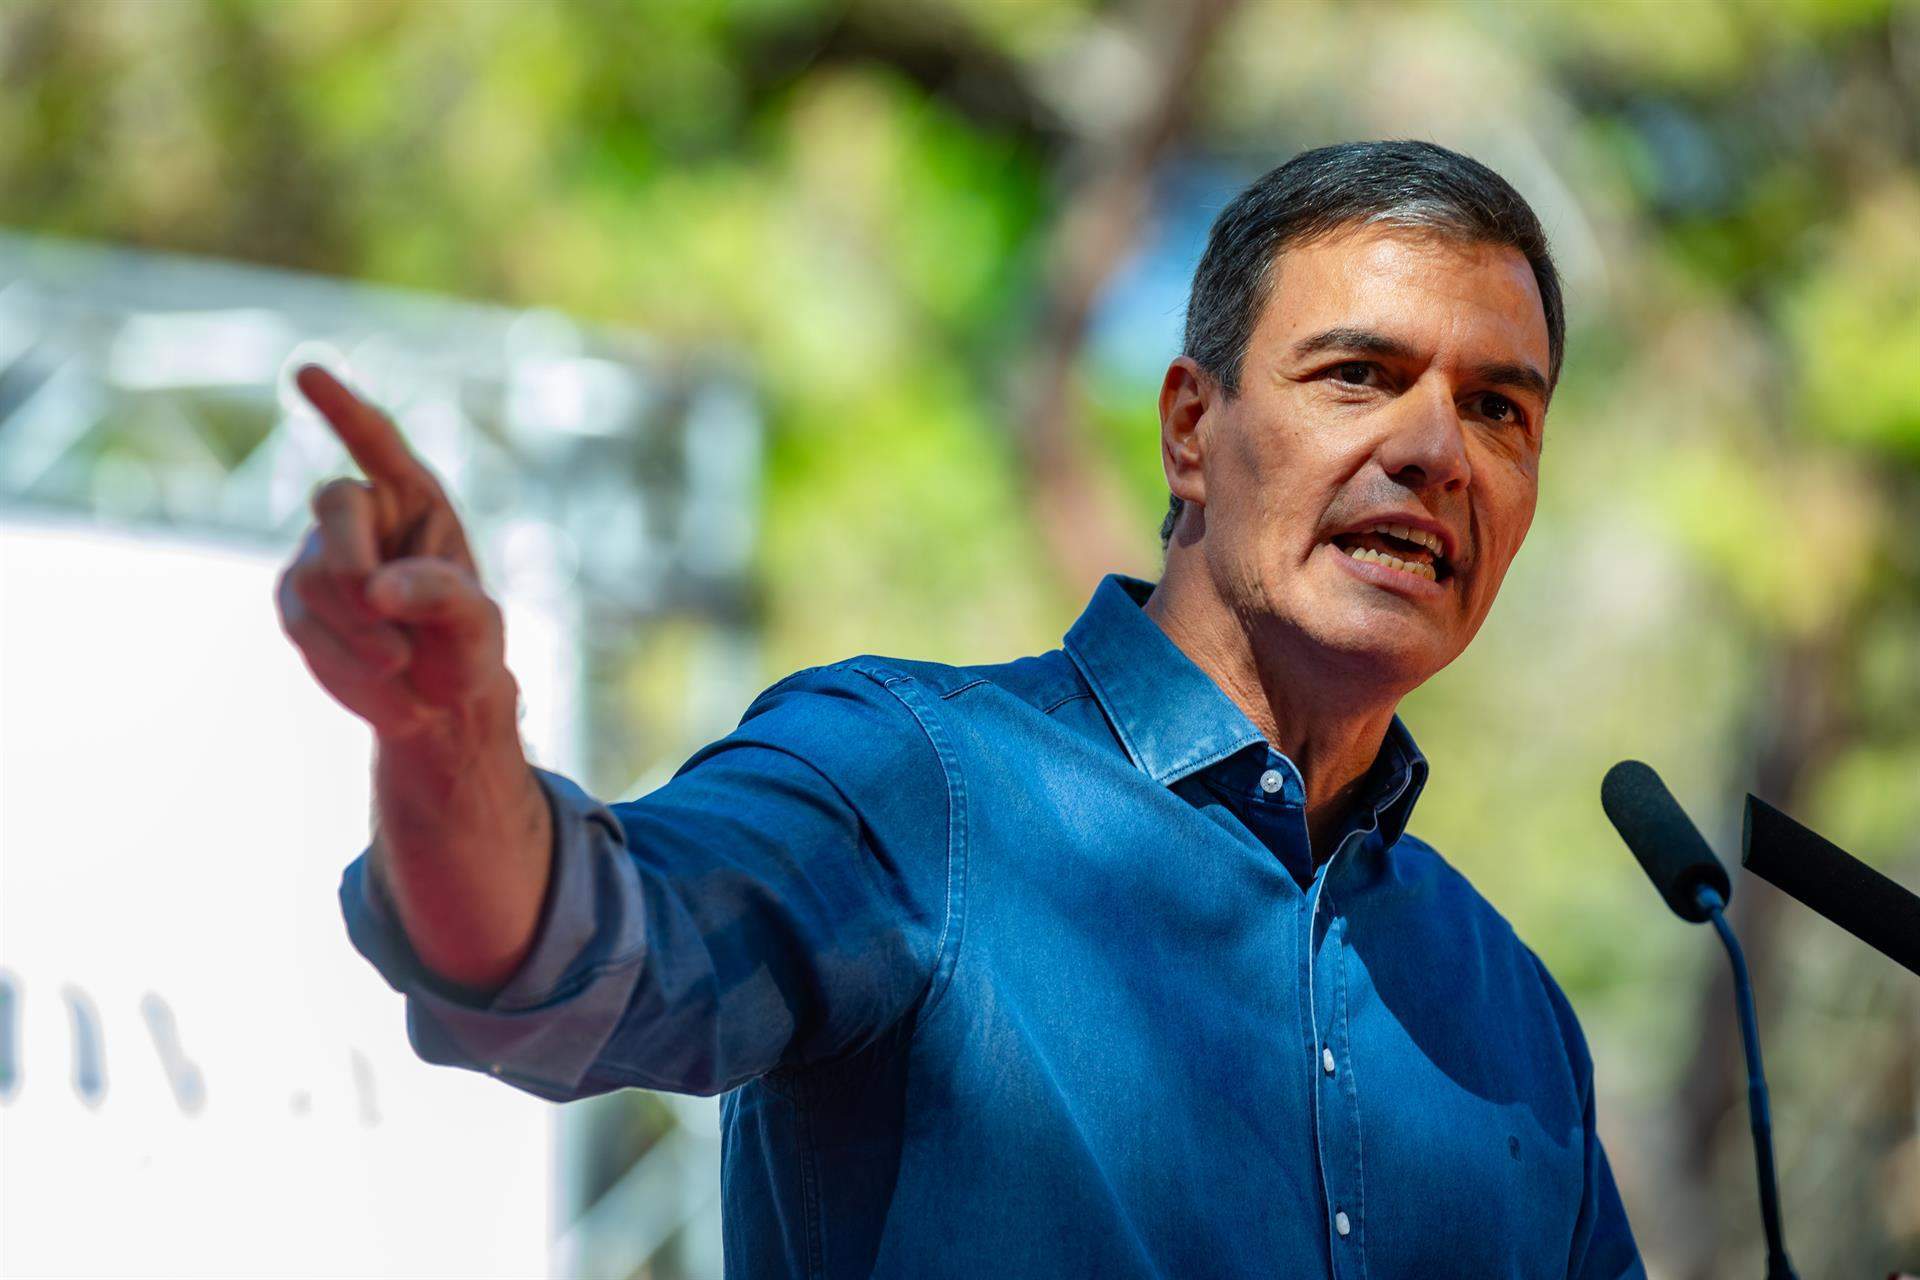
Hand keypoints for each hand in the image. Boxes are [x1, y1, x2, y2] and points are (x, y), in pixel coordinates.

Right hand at [275, 365, 512, 742]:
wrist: (436, 700)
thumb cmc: (466, 644)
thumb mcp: (476, 623)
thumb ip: (442, 596)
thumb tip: (377, 589)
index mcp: (415, 498)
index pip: (376, 440)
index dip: (342, 408)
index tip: (305, 372)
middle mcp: (365, 513)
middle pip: (335, 506)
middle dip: (354, 568)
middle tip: (391, 629)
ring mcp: (321, 553)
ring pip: (314, 575)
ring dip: (359, 631)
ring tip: (400, 657)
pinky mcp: (296, 598)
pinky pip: (300, 619)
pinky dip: (340, 655)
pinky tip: (374, 669)